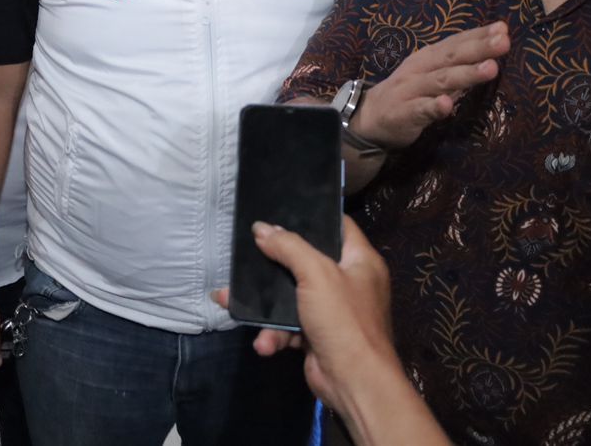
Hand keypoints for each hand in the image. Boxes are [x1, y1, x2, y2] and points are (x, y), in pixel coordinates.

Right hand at [212, 217, 394, 406]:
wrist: (354, 383)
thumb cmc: (343, 320)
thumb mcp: (316, 273)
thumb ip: (288, 247)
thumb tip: (261, 228)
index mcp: (360, 261)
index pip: (338, 226)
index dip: (313, 216)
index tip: (282, 208)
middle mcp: (348, 282)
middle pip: (306, 261)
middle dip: (274, 261)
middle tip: (247, 251)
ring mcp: (331, 311)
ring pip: (290, 296)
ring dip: (263, 305)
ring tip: (229, 300)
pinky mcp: (315, 335)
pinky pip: (288, 325)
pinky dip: (273, 333)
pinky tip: (264, 342)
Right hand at [352, 22, 507, 149]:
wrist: (368, 117)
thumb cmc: (407, 93)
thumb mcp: (430, 75)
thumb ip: (456, 67)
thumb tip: (491, 54)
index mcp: (427, 58)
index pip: (455, 43)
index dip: (477, 35)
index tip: (503, 28)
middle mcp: (419, 70)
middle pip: (451, 57)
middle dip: (478, 49)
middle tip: (503, 41)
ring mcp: (410, 91)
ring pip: (440, 81)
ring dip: (465, 74)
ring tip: (490, 68)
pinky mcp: (403, 114)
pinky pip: (420, 110)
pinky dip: (433, 107)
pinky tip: (447, 105)